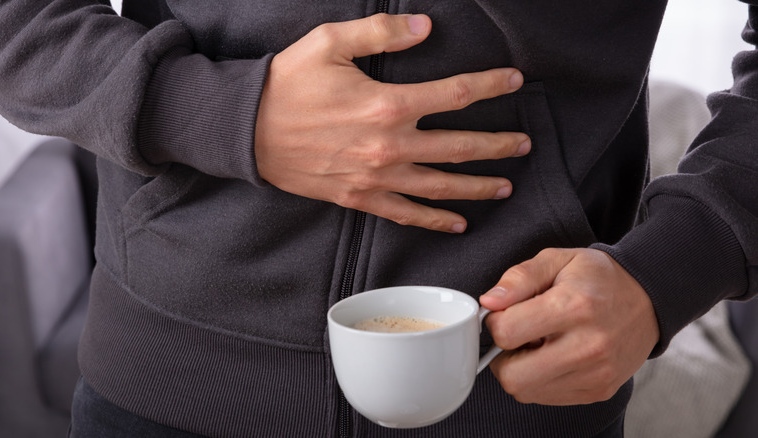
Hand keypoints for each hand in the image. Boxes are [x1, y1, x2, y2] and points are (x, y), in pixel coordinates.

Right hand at [255, 14, 529, 232]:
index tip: (515, 81)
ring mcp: (376, 177)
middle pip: (459, 147)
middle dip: (497, 145)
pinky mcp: (359, 197)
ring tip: (505, 186)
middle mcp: (390, 145)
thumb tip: (425, 27)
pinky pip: (406, 213)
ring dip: (477, 186)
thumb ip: (380, 33)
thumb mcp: (328, 42)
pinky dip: (434, 221)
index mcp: (388, 104)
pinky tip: (458, 223)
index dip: (490, 86)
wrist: (246, 131)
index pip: (455, 95)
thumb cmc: (287, 84)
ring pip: (440, 186)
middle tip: (524, 145)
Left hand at [479, 248, 659, 404]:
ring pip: (526, 392)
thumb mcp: (557, 259)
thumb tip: (489, 301)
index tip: (505, 314)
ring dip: (520, 370)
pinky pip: (547, 398)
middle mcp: (587, 346)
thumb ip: (519, 278)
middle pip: (513, 376)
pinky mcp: (599, 390)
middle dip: (502, 356)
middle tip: (515, 337)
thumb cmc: (598, 278)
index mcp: (573, 307)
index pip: (506, 332)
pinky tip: (552, 357)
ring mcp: (596, 373)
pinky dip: (539, 381)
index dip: (495, 322)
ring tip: (537, 345)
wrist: (648, 299)